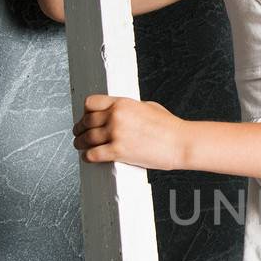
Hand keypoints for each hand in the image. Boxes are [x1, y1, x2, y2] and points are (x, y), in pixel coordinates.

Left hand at [72, 94, 188, 170]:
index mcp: (122, 103)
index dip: (86, 112)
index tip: (86, 118)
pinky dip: (88, 156)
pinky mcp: (118, 151)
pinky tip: (88, 157)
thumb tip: (119, 112)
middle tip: (79, 133)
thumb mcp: (147, 107)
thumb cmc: (169, 127)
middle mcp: (116, 116)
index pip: (91, 103)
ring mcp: (116, 134)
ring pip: (86, 138)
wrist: (180, 142)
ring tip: (80, 146)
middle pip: (86, 121)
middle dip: (80, 128)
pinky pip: (93, 154)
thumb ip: (129, 108)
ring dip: (81, 143)